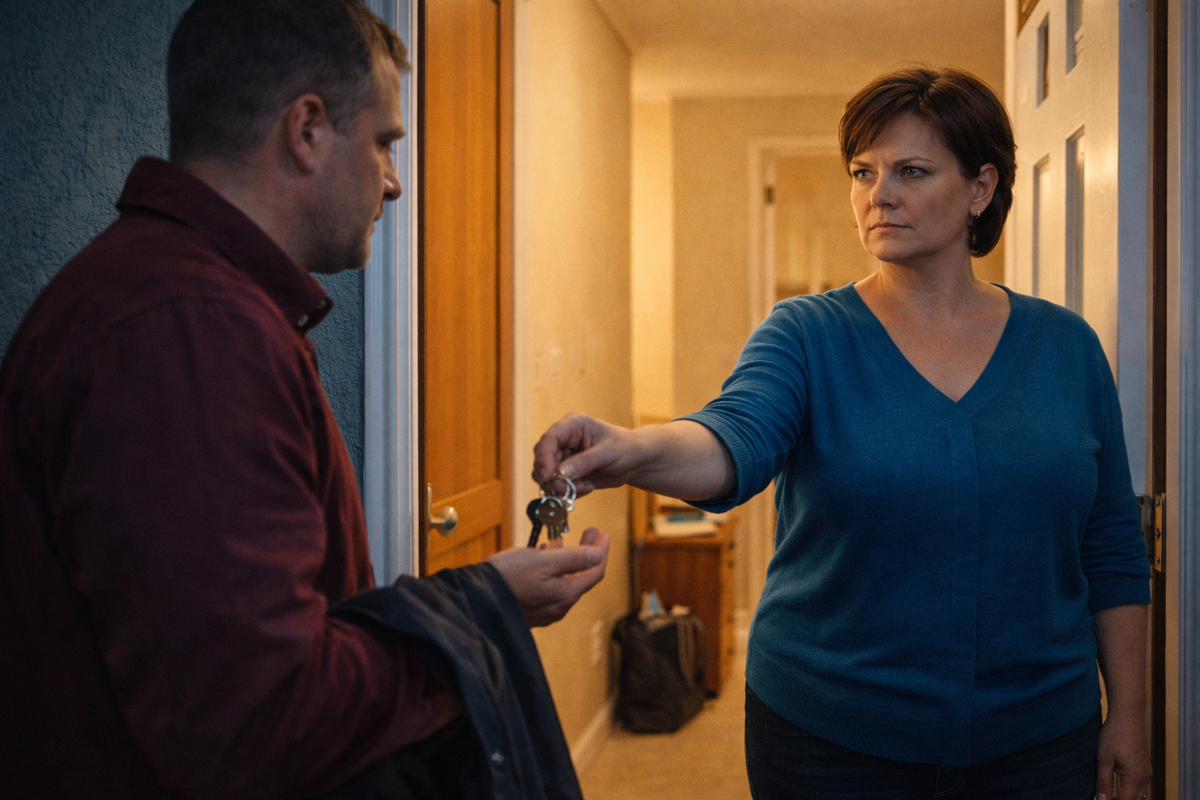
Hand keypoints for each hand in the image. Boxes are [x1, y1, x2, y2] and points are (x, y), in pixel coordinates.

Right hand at [486, 527, 608, 625]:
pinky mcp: (532, 610)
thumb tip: (597, 555)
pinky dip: (553, 570)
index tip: (603, 534)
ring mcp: (546, 610)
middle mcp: (560, 606)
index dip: (601, 551)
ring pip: (565, 581)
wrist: (479, 598)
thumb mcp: (544, 560)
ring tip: (561, 540)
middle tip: (589, 532)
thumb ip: (573, 558)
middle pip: (582, 577)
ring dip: (568, 559)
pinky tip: (543, 557)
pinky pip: (551, 587)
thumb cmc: (509, 576)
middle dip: (587, 552)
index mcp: (566, 594)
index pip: (595, 572)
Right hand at [532, 413, 643, 496]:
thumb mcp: (608, 453)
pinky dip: (569, 491)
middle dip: (554, 478)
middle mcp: (563, 440)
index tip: (547, 475)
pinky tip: (587, 487)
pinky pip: (558, 486)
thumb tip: (560, 473)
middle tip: (568, 489)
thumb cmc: (625, 448)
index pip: (549, 439)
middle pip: (543, 460)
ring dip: (563, 487)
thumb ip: (584, 462)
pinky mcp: (566, 473)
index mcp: (572, 425)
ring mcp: (563, 457)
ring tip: (585, 486)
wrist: (636, 462)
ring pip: (548, 476)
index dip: (544, 457)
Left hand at [1095, 709, 1150, 799]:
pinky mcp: (1145, 766)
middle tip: (1103, 796)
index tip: (1100, 798)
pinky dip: (1130, 789)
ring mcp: (1147, 771)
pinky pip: (1140, 785)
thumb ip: (1104, 781)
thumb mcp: (1104, 758)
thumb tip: (1101, 799)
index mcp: (1135, 777)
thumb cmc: (1114, 734)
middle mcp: (1145, 777)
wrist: (1128, 716)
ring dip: (1125, 796)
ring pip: (1139, 794)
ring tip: (1108, 792)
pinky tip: (1116, 783)